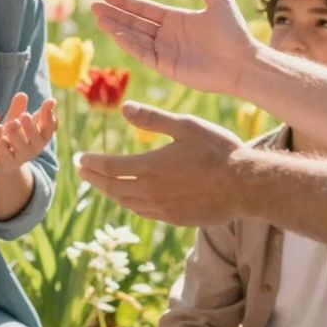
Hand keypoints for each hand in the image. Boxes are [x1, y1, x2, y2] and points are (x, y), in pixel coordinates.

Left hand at [0, 93, 55, 174]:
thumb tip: (24, 94)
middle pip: (36, 139)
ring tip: (10, 123)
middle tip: (25, 115)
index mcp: (40, 137)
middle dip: (31, 127)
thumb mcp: (17, 121)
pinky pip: (6, 156)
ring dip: (16, 135)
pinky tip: (1, 138)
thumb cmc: (14, 136)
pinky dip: (4, 148)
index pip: (49, 128)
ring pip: (21, 147)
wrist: (3, 161)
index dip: (49, 116)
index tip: (48, 102)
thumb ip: (20, 109)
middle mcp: (33, 148)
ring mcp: (20, 157)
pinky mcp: (6, 163)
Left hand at [79, 102, 250, 224]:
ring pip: (126, 202)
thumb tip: (124, 108)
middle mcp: (151, 192)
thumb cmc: (217, 150)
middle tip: (82, 170)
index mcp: (150, 167)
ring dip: (110, 192)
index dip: (91, 162)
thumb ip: (152, 118)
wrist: (245, 186)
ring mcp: (162, 209)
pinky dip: (129, 203)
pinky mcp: (174, 219)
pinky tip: (130, 197)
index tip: (80, 157)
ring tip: (102, 182)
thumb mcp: (185, 125)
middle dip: (94, 178)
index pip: (109, 167)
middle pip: (112, 187)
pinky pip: (143, 213)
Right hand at [91, 0, 254, 94]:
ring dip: (116, 28)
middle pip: (135, 22)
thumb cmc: (234, 32)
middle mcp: (168, 35)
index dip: (126, 3)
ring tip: (98, 18)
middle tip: (93, 6)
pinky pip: (144, 54)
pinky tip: (116, 34)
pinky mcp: (167, 67)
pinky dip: (129, 44)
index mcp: (177, 19)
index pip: (145, 9)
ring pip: (135, 37)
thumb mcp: (217, 0)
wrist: (243, 62)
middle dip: (114, 14)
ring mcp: (166, 51)